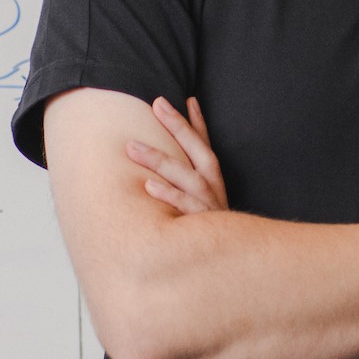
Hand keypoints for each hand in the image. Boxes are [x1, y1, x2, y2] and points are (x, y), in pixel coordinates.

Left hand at [126, 96, 228, 214]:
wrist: (226, 260)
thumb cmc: (204, 216)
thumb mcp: (201, 188)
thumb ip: (190, 158)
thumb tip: (185, 116)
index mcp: (211, 175)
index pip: (201, 142)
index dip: (191, 120)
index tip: (177, 99)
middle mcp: (212, 185)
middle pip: (198, 150)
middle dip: (178, 126)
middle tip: (156, 104)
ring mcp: (209, 203)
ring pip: (188, 177)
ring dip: (161, 160)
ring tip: (132, 147)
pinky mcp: (201, 222)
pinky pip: (186, 207)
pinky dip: (169, 195)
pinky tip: (148, 185)